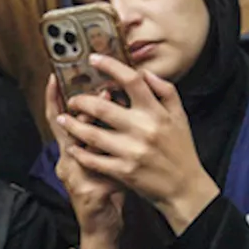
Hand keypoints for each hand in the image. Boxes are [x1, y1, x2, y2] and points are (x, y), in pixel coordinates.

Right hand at [45, 75, 125, 248]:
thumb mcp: (100, 159)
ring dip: (93, 124)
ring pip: (79, 145)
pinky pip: (98, 168)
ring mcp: (75, 177)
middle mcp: (66, 161)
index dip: (54, 98)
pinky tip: (123, 144)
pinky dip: (110, 153)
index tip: (56, 75)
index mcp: (70, 151)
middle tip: (96, 88)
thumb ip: (101, 135)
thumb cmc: (104, 191)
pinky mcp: (88, 192)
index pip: (58, 119)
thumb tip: (112, 103)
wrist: (102, 229)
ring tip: (108, 104)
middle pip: (63, 128)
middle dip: (78, 104)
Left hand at [56, 56, 219, 234]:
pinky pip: (94, 159)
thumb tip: (145, 73)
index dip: (110, 66)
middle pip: (103, 106)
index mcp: (156, 112)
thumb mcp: (180, 117)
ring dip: (73, 125)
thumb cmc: (181, 151)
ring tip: (63, 120)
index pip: (131, 81)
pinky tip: (72, 147)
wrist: (185, 188)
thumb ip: (165, 91)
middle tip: (73, 99)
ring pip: (92, 134)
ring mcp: (131, 151)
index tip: (94, 59)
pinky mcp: (124, 172)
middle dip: (81, 101)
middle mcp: (143, 129)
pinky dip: (80, 152)